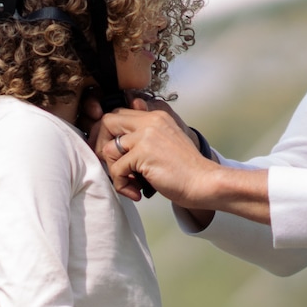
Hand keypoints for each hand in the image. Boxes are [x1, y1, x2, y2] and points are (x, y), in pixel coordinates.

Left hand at [94, 97, 271, 224]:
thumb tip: (111, 146)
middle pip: (107, 121)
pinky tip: (136, 192)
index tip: (111, 153)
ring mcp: (146, 136)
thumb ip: (143, 140)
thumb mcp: (163, 146)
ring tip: (129, 183)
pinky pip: (116, 169)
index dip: (108, 133)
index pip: (118, 114)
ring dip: (113, 170)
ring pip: (108, 148)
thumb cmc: (185, 171)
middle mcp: (150, 121)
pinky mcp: (144, 154)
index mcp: (156, 116)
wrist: (205, 183)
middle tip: (112, 166)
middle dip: (101, 145)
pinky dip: (121, 185)